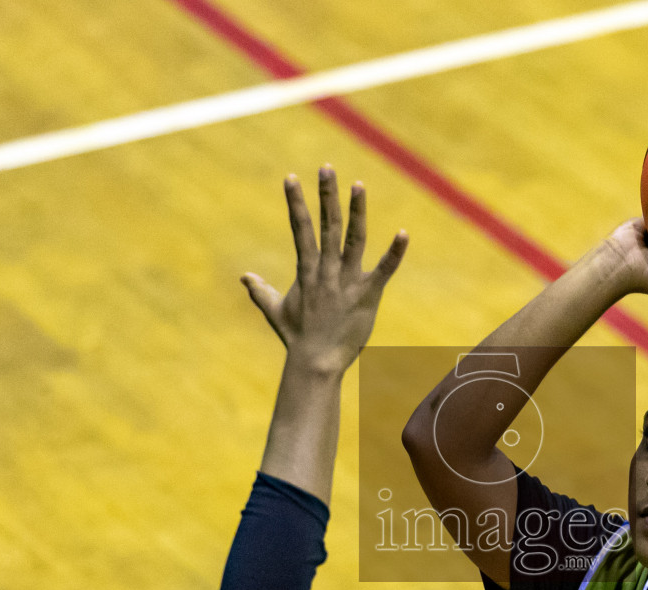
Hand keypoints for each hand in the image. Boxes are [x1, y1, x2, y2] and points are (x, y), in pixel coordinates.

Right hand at [242, 167, 408, 376]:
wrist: (316, 364)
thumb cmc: (297, 338)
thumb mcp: (276, 311)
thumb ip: (261, 291)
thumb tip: (244, 277)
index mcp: (306, 271)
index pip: (300, 230)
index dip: (295, 203)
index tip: (291, 178)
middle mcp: (326, 272)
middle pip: (327, 227)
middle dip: (326, 196)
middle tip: (327, 167)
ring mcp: (347, 283)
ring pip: (353, 240)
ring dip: (356, 212)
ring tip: (358, 185)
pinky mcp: (367, 296)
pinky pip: (383, 271)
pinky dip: (394, 253)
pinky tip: (403, 233)